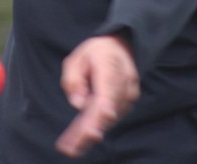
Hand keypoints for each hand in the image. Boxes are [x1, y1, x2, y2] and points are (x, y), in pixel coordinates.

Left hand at [56, 35, 139, 157]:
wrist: (120, 48)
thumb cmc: (95, 53)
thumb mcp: (77, 57)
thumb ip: (73, 78)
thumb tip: (77, 104)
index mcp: (110, 66)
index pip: (108, 92)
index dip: (101, 112)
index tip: (94, 128)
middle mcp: (124, 84)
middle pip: (107, 111)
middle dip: (90, 131)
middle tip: (72, 148)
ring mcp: (127, 97)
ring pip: (107, 120)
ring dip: (88, 135)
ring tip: (69, 148)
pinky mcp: (124, 106)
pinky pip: (107, 120)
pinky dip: (93, 129)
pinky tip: (78, 143)